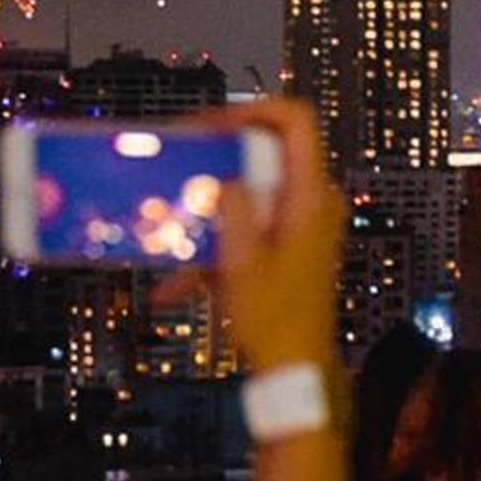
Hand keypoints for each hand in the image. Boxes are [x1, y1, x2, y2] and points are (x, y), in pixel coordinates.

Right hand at [159, 100, 341, 374]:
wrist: (294, 369)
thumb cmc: (277, 320)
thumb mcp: (242, 259)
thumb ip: (232, 206)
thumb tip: (223, 176)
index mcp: (309, 195)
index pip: (295, 120)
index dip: (251, 111)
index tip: (210, 127)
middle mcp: (311, 202)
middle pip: (262, 155)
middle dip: (214, 165)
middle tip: (177, 169)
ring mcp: (300, 224)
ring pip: (248, 195)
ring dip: (207, 215)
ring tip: (168, 231)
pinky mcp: (286, 247)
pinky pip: (246, 231)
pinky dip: (213, 251)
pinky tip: (174, 286)